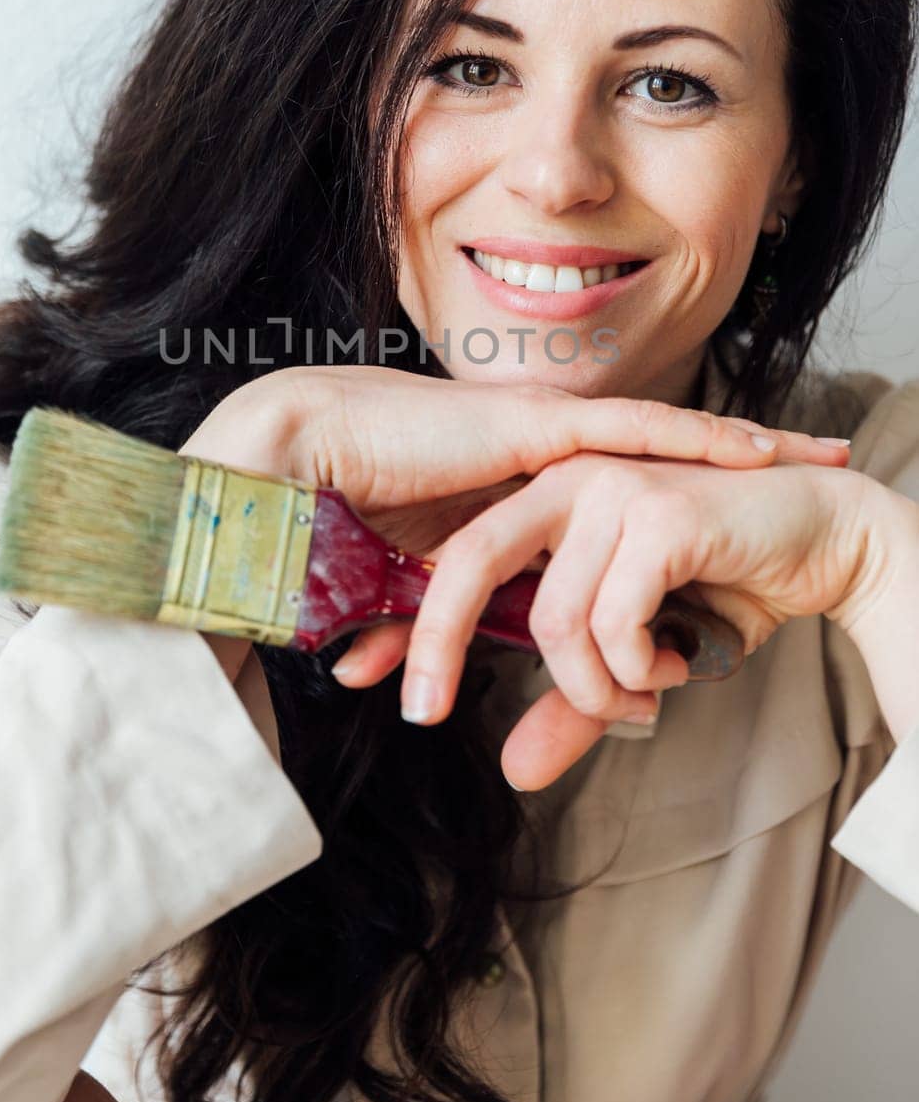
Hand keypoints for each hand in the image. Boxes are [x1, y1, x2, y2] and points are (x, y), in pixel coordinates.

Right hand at [184, 363, 849, 674]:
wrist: (283, 465)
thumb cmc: (326, 522)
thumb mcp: (396, 586)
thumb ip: (414, 621)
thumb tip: (382, 675)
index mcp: (514, 485)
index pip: (615, 489)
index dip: (676, 494)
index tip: (737, 511)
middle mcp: (539, 454)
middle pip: (661, 453)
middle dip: (738, 460)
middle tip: (817, 463)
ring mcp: (538, 432)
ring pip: (666, 436)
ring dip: (742, 446)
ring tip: (818, 454)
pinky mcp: (528, 427)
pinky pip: (632, 433)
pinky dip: (695, 440)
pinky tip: (755, 449)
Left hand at [378, 452, 867, 790]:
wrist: (823, 535)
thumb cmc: (724, 584)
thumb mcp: (635, 654)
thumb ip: (575, 701)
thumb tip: (516, 772)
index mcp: (546, 499)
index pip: (458, 562)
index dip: (417, 629)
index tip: (402, 700)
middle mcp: (567, 480)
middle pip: (468, 564)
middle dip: (435, 642)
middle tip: (422, 715)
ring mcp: (612, 488)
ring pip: (554, 617)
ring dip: (593, 686)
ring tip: (638, 692)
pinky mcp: (658, 512)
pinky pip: (614, 620)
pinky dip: (637, 669)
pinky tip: (671, 665)